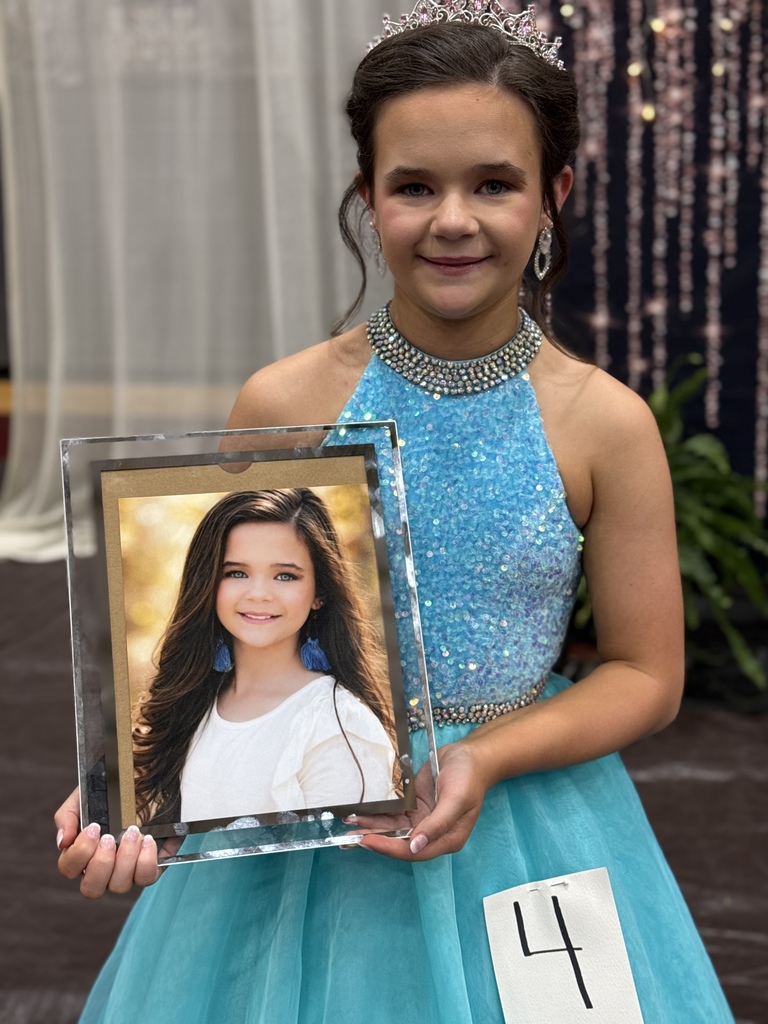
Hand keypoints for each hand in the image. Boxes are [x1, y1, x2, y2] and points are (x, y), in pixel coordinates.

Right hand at [55, 788, 177, 897]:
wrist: (144, 783)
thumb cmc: (110, 794)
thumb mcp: (84, 798)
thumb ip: (67, 817)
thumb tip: (62, 842)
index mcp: (82, 855)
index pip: (68, 869)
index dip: (79, 853)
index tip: (94, 828)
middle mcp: (102, 870)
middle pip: (91, 889)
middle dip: (101, 863)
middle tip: (110, 837)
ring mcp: (126, 873)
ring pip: (119, 886)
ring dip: (126, 859)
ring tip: (132, 832)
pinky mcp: (150, 868)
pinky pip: (146, 878)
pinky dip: (146, 861)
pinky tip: (148, 839)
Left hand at [354, 741, 488, 860]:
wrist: (470, 755)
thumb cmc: (468, 777)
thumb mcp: (456, 800)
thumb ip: (438, 824)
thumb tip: (415, 846)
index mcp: (446, 839)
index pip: (413, 851)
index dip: (389, 848)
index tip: (367, 842)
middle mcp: (431, 833)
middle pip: (399, 842)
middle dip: (375, 839)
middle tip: (348, 836)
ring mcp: (421, 819)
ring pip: (393, 828)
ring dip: (372, 826)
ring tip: (349, 823)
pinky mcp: (414, 806)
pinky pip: (393, 813)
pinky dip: (378, 813)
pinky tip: (362, 810)